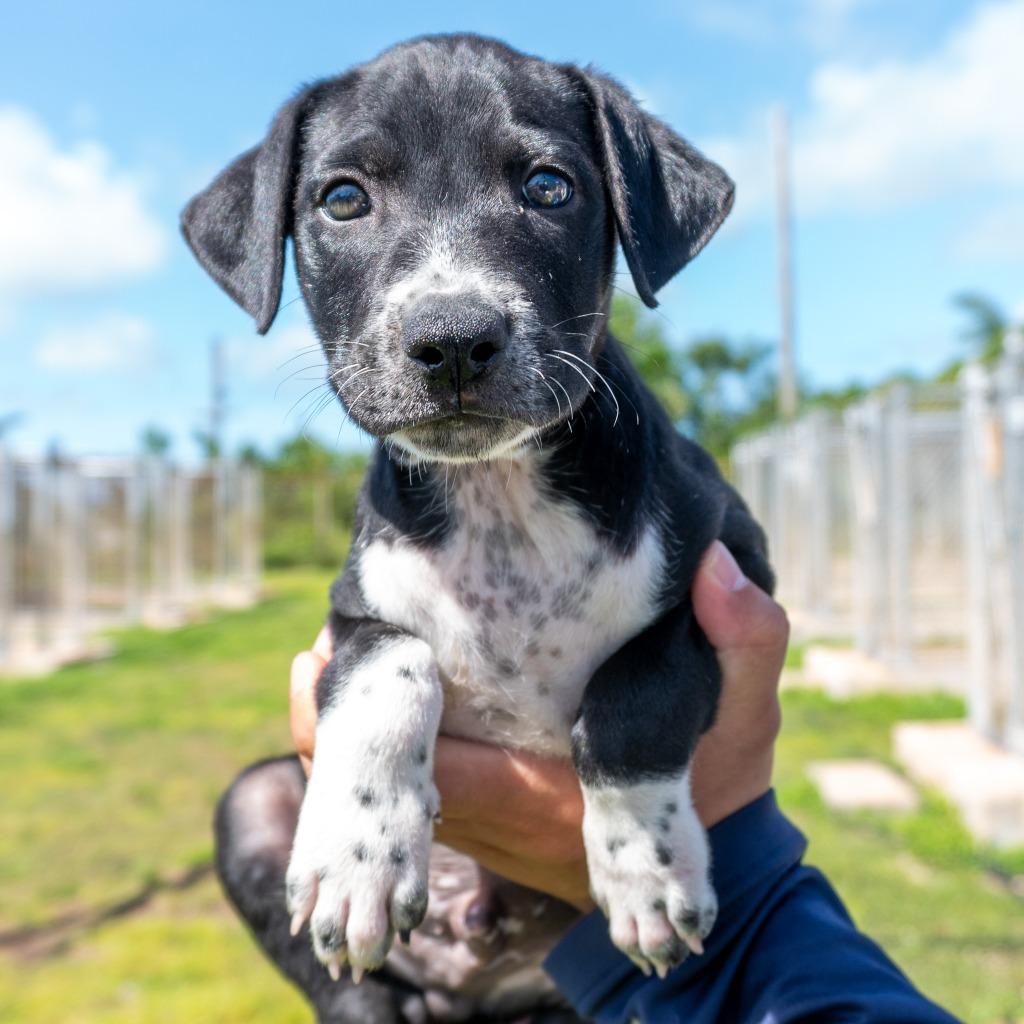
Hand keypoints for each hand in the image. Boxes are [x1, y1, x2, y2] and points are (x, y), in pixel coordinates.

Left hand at [290, 540, 788, 910]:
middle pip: (374, 777)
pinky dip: (387, 741)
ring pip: (384, 785)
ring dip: (360, 718)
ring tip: (349, 643)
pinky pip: (410, 787)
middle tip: (332, 629)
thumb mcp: (747, 705)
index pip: (418, 765)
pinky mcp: (487, 817)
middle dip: (342, 704)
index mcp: (537, 792)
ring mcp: (484, 823)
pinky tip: (392, 681)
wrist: (717, 853)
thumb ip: (742, 636)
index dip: (362, 708)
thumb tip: (712, 563)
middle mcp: (493, 818)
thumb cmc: (723, 777)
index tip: (338, 639)